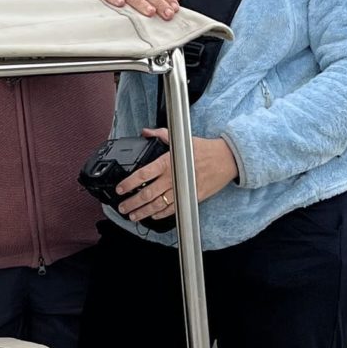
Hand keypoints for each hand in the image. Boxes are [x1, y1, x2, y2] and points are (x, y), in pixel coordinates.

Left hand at [115, 130, 239, 221]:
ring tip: (133, 215)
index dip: (129, 183)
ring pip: (158, 205)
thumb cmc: (205, 149)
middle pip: (147, 194)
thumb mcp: (182, 139)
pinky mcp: (191, 198)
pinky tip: (152, 215)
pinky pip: (173, 209)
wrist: (227, 159)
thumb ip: (161, 135)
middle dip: (132, 203)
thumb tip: (146, 132)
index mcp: (169, 162)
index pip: (143, 174)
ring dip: (143, 212)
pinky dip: (161, 214)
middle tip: (122, 207)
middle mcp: (174, 177)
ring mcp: (182, 189)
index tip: (120, 189)